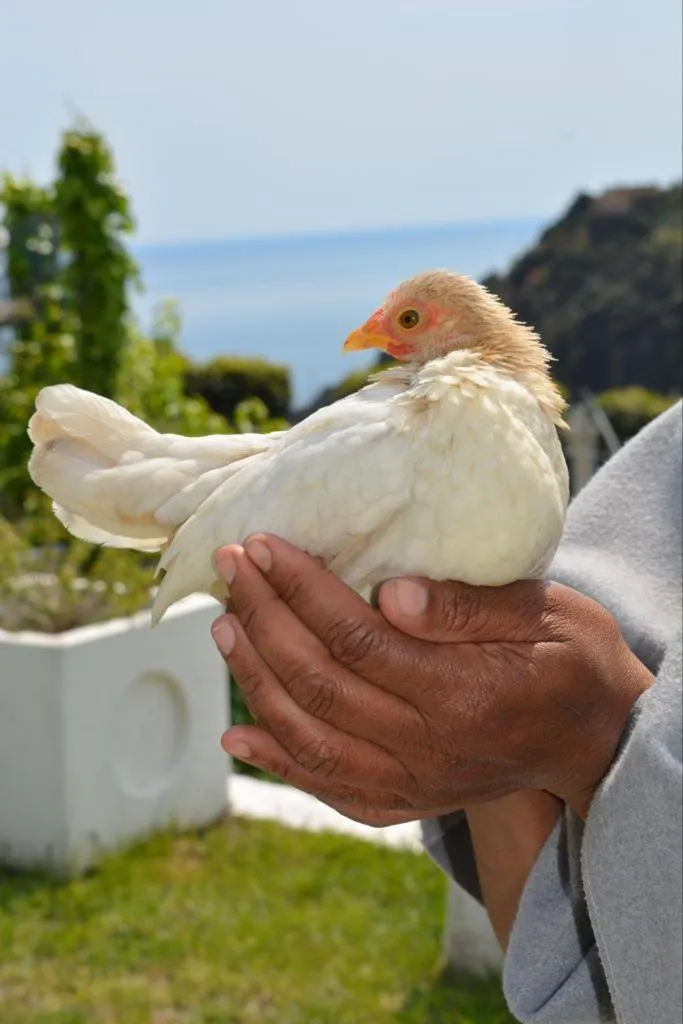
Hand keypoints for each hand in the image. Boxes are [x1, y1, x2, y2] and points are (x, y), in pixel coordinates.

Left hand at [211, 535, 652, 823]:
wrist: (594, 736)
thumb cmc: (571, 657)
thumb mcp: (544, 614)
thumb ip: (467, 607)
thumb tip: (392, 591)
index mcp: (463, 695)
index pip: (358, 639)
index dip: (301, 589)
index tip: (264, 545)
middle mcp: (428, 749)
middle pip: (320, 685)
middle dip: (264, 619)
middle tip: (232, 566)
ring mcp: (412, 783)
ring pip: (309, 738)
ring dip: (256, 679)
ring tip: (224, 624)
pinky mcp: (404, 801)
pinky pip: (327, 785)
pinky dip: (277, 761)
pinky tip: (238, 735)